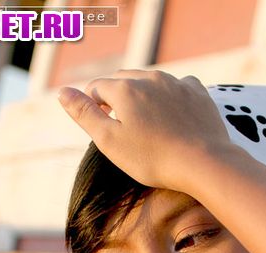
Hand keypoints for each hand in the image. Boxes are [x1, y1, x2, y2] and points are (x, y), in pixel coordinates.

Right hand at [58, 69, 231, 191]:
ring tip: (145, 122)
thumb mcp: (110, 141)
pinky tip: (171, 114)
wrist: (203, 163)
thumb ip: (84, 114)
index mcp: (124, 88)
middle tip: (120, 125)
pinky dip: (169, 96)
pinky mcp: (197, 92)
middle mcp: (149, 77)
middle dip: (116, 97)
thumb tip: (62, 92)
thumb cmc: (153, 158)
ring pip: (150, 81)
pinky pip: (177, 86)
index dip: (94, 106)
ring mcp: (176, 82)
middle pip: (123, 80)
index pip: (97, 88)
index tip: (100, 126)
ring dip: (142, 95)